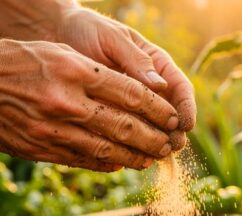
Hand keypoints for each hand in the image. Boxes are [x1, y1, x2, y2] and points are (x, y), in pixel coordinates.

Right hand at [0, 39, 178, 170]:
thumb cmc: (12, 60)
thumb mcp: (56, 53)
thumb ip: (94, 74)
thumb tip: (133, 97)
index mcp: (75, 71)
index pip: (131, 94)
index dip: (158, 109)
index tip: (173, 118)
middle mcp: (67, 101)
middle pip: (125, 125)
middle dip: (154, 137)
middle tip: (171, 144)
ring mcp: (52, 129)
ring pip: (107, 148)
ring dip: (136, 156)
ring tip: (153, 158)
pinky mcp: (39, 149)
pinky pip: (82, 160)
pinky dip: (106, 163)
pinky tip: (121, 163)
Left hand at [55, 7, 195, 148]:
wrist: (56, 35)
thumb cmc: (88, 30)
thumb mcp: (112, 39)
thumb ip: (135, 60)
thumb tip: (161, 86)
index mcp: (157, 66)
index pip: (180, 89)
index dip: (186, 108)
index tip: (185, 125)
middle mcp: (148, 89)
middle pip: (170, 115)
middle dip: (173, 133)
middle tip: (171, 146)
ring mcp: (130, 105)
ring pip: (150, 130)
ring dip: (154, 146)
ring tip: (154, 157)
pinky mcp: (111, 117)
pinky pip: (124, 135)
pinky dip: (128, 148)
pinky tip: (129, 158)